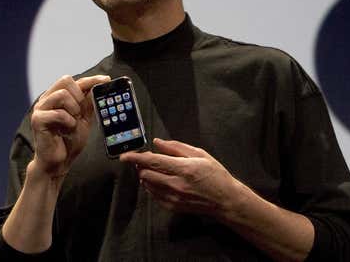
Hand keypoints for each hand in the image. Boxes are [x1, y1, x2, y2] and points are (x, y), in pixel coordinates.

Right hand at [30, 74, 110, 178]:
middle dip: (79, 95)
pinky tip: (68, 128)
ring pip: (61, 94)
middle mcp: (47, 99)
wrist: (59, 162)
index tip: (106, 80)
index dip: (91, 79)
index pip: (74, 80)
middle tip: (81, 111)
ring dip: (74, 108)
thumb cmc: (69, 140)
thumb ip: (88, 102)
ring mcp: (40, 108)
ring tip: (74, 121)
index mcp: (57, 96)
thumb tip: (99, 85)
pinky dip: (68, 121)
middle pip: (65, 80)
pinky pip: (58, 113)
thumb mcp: (84, 118)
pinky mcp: (37, 120)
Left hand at [120, 138, 240, 217]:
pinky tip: (160, 180)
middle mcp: (176, 184)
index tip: (124, 155)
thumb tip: (157, 142)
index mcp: (183, 168)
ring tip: (155, 169)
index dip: (135, 157)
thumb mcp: (200, 154)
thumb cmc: (216, 175)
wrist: (225, 201)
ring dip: (145, 175)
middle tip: (145, 159)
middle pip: (145, 174)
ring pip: (147, 185)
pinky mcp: (172, 206)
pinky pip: (153, 195)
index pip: (152, 161)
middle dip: (140, 165)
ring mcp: (173, 197)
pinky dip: (152, 186)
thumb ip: (176, 147)